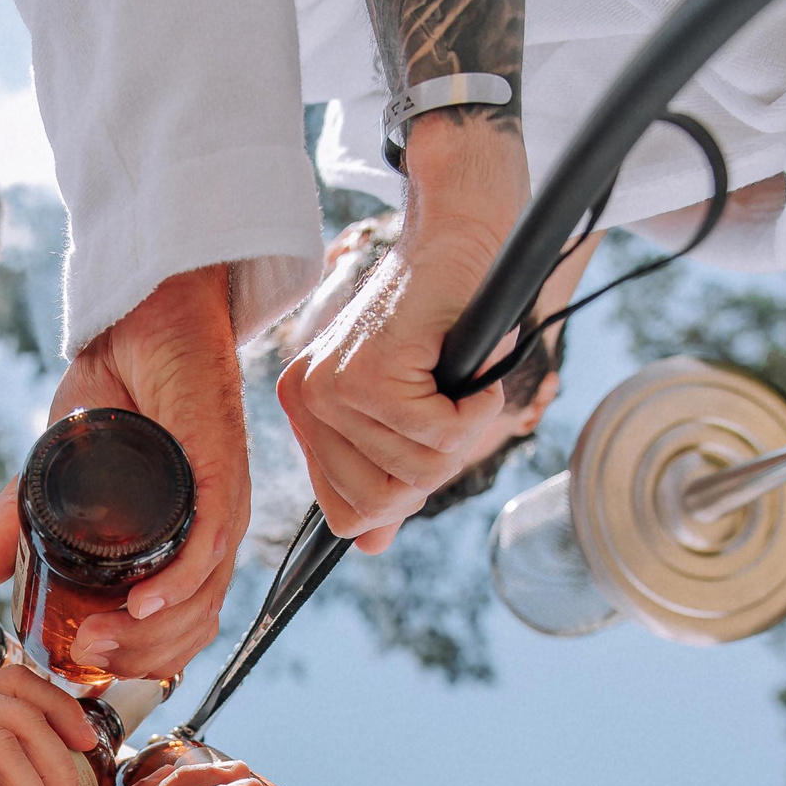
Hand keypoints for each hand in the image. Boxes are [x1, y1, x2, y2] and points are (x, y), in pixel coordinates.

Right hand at [0, 266, 247, 680]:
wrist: (148, 315)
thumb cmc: (115, 388)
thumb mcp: (54, 466)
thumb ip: (18, 516)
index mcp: (181, 542)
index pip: (174, 628)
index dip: (134, 659)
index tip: (78, 662)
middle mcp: (210, 533)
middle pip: (189, 628)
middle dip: (137, 659)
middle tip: (80, 657)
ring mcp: (222, 508)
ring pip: (202, 599)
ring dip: (150, 634)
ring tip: (97, 641)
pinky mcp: (222, 476)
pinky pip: (208, 548)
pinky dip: (177, 586)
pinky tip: (141, 605)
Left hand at [277, 117, 536, 547]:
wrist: (461, 238)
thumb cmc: (441, 320)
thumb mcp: (407, 404)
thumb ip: (383, 471)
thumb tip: (370, 547)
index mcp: (306, 410)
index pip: (344, 516)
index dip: (399, 495)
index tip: (425, 442)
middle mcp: (308, 400)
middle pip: (381, 502)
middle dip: (435, 468)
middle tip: (454, 408)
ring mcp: (334, 386)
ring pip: (416, 472)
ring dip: (463, 435)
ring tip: (465, 383)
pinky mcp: (372, 370)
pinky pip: (440, 436)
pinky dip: (478, 408)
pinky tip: (475, 371)